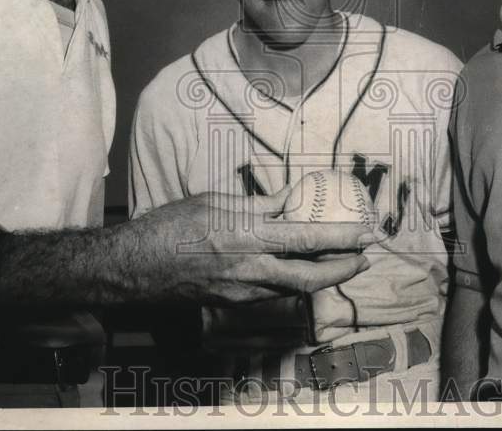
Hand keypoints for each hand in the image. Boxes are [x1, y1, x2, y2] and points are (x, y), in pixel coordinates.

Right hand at [124, 189, 374, 304]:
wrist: (134, 266)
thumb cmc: (171, 225)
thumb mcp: (216, 202)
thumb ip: (259, 205)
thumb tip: (292, 198)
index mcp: (246, 236)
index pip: (306, 239)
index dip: (342, 239)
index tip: (366, 232)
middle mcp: (249, 269)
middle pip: (310, 277)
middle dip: (344, 269)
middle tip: (365, 257)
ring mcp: (241, 291)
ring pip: (294, 288)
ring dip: (322, 275)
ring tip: (340, 260)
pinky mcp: (232, 302)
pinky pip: (272, 291)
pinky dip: (292, 279)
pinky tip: (298, 267)